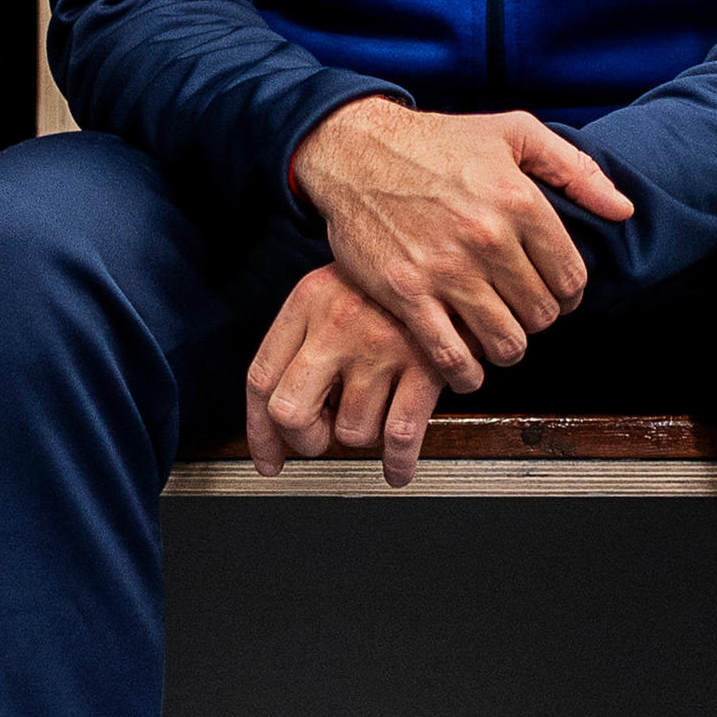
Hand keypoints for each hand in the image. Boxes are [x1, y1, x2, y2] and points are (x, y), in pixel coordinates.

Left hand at [244, 268, 448, 483]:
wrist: (456, 250)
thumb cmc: (395, 278)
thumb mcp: (339, 285)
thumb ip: (307, 334)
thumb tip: (284, 409)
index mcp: (308, 301)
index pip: (262, 378)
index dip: (260, 431)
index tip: (270, 458)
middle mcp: (337, 323)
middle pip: (290, 412)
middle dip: (305, 440)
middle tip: (322, 437)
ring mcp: (380, 345)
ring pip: (351, 431)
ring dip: (363, 435)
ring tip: (378, 411)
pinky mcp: (426, 364)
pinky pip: (400, 435)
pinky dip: (398, 462)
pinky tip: (398, 466)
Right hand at [286, 96, 638, 389]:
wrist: (355, 149)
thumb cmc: (437, 140)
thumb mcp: (514, 133)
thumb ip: (575, 169)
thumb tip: (623, 208)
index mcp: (519, 200)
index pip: (571, 277)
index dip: (569, 295)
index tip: (554, 296)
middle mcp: (487, 237)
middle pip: (541, 314)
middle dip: (538, 319)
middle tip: (522, 313)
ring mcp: (445, 269)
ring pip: (505, 342)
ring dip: (508, 349)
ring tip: (499, 338)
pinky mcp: (406, 293)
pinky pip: (451, 356)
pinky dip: (467, 373)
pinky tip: (468, 367)